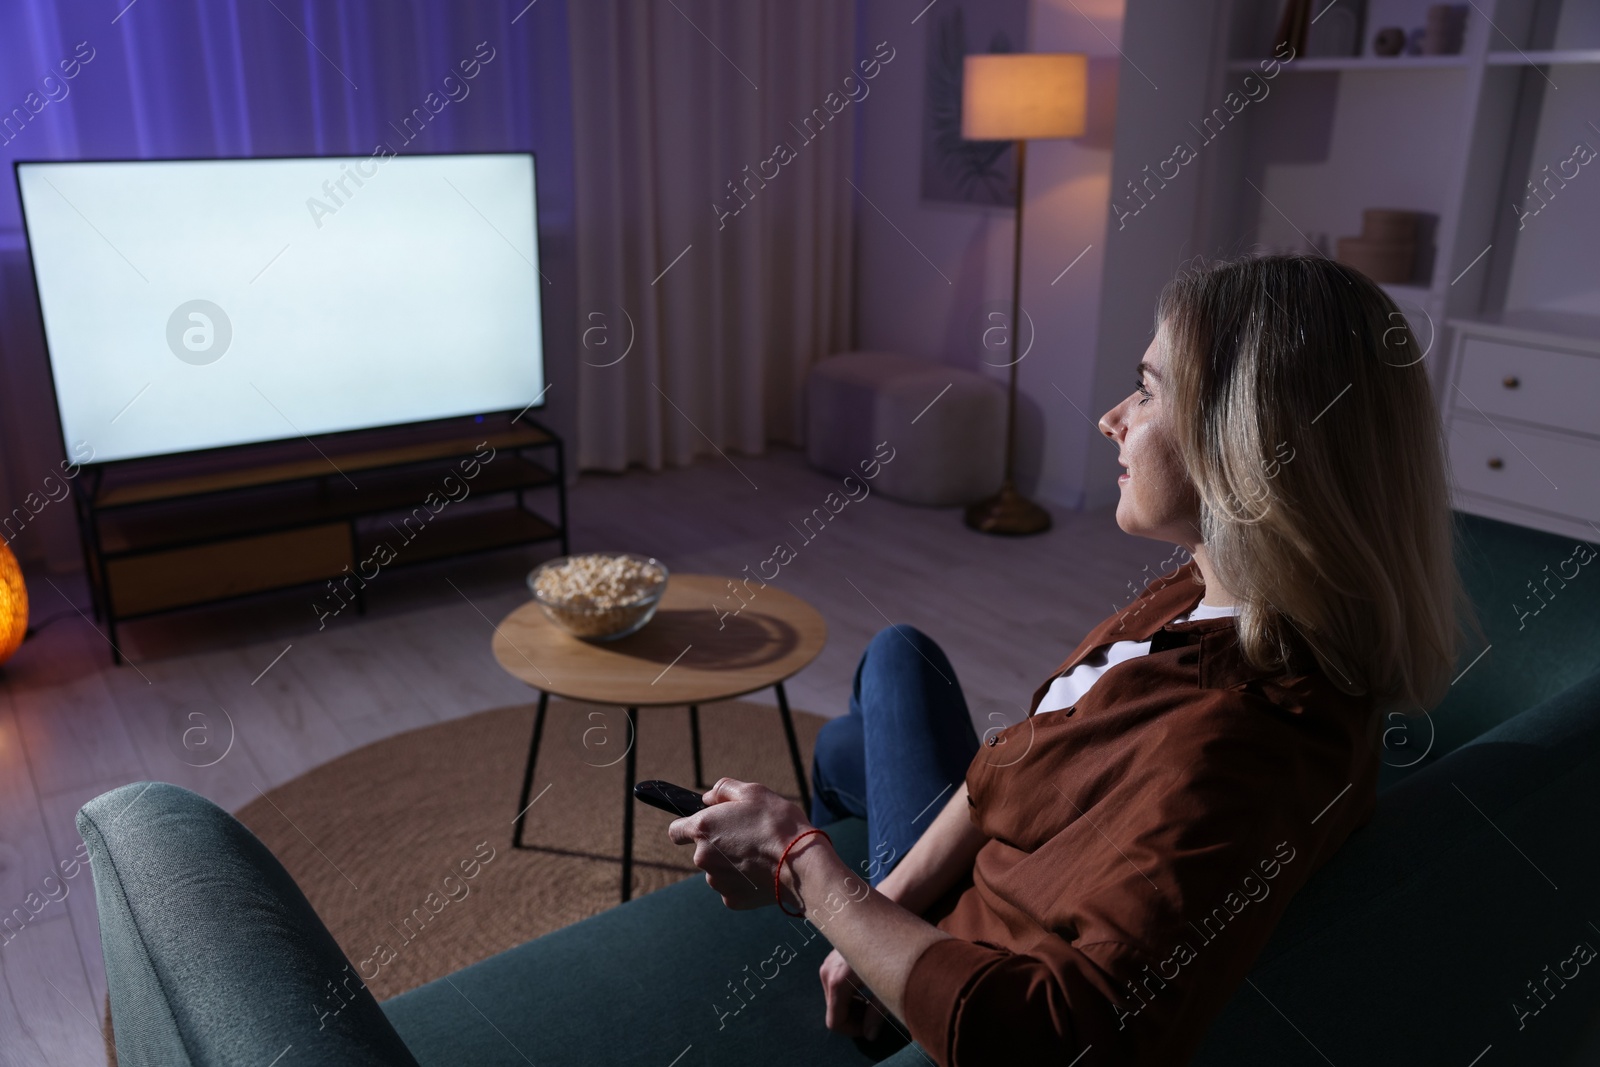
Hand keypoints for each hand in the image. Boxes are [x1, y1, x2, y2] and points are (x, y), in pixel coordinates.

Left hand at [666, 777, 813, 909]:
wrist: (800, 865)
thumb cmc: (778, 823)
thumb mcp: (753, 792)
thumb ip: (723, 790)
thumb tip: (707, 798)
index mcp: (703, 828)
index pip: (676, 830)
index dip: (688, 827)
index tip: (704, 826)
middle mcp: (702, 857)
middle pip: (702, 850)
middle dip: (720, 844)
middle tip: (748, 836)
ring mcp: (716, 881)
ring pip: (718, 869)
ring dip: (732, 862)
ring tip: (759, 854)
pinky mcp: (731, 899)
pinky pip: (732, 886)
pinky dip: (744, 880)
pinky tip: (763, 872)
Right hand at [820, 947, 886, 1039]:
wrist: (876, 914)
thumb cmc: (886, 950)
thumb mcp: (885, 986)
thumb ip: (875, 1015)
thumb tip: (870, 1036)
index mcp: (837, 982)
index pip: (835, 1022)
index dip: (853, 1031)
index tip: (870, 1027)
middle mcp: (827, 974)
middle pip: (836, 1012)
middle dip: (855, 1018)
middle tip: (876, 1014)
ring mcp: (827, 965)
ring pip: (836, 1000)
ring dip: (854, 1005)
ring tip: (875, 998)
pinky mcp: (831, 959)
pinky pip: (836, 987)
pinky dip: (850, 993)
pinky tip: (867, 985)